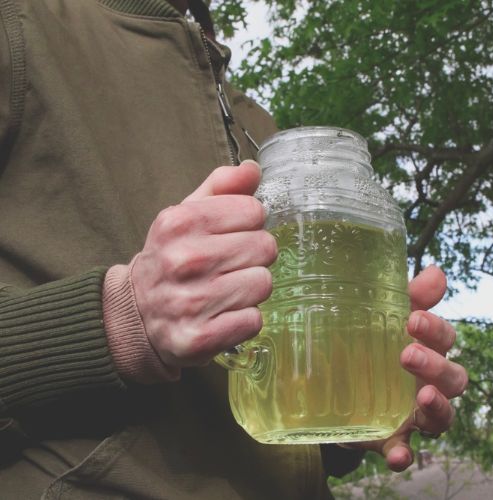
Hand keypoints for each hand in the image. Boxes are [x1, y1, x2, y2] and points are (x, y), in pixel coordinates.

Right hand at [131, 161, 277, 366]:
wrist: (134, 316)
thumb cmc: (169, 260)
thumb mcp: (185, 215)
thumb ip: (221, 187)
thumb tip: (253, 169)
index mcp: (179, 222)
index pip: (254, 211)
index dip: (250, 224)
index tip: (232, 236)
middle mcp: (182, 260)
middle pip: (264, 247)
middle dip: (254, 257)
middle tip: (230, 267)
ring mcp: (190, 302)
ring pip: (263, 284)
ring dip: (251, 289)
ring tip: (226, 291)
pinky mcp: (199, 338)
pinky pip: (254, 321)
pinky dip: (245, 320)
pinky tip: (223, 315)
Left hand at [349, 266, 467, 470]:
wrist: (333, 388)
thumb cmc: (368, 345)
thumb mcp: (382, 317)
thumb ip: (407, 295)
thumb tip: (436, 270)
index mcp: (426, 349)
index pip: (445, 339)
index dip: (436, 330)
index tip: (412, 319)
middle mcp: (428, 382)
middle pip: (453, 378)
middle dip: (436, 365)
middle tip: (407, 354)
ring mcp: (413, 415)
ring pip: (442, 416)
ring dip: (437, 407)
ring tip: (422, 396)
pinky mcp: (392, 440)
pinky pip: (406, 452)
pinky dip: (405, 455)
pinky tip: (399, 456)